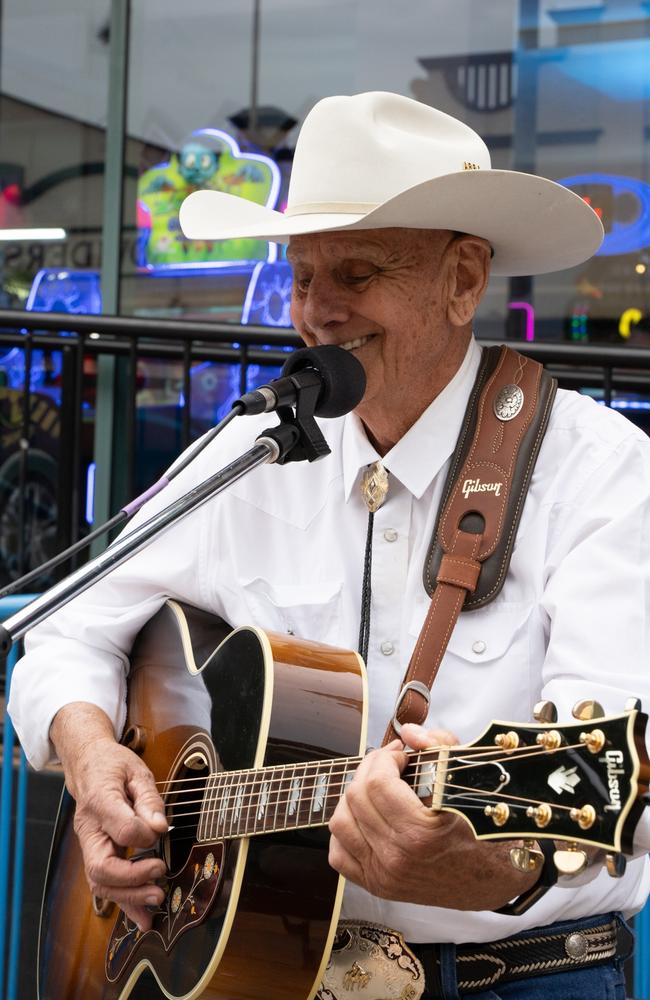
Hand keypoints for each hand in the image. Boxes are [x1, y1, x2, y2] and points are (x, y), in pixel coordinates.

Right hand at [50, 704, 167, 930]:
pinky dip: (125, 903)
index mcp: (99, 801)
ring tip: (158, 900)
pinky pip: (106, 885)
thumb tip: (160, 828)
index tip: (159, 830)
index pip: (120, 828)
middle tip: (160, 878)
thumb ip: (149, 799)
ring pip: (101, 884)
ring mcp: (89, 846)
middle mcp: (89, 829)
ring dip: (129, 898)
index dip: (143, 834)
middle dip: (132, 880)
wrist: (88, 766)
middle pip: (101, 868)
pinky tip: (144, 917)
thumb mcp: (136, 771)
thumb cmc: (113, 766)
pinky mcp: (96, 855)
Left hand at [328, 723, 538, 909]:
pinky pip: (339, 854)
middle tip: (389, 763)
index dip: (385, 757)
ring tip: (377, 788)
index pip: (377, 781)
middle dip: (370, 769)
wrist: (495, 877)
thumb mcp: (470, 777)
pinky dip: (347, 831)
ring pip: (341, 823)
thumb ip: (439, 745)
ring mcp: (384, 876)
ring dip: (354, 797)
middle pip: (356, 797)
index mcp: (420, 833)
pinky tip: (368, 818)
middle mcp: (397, 858)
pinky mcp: (378, 886)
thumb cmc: (485, 825)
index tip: (401, 754)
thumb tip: (407, 732)